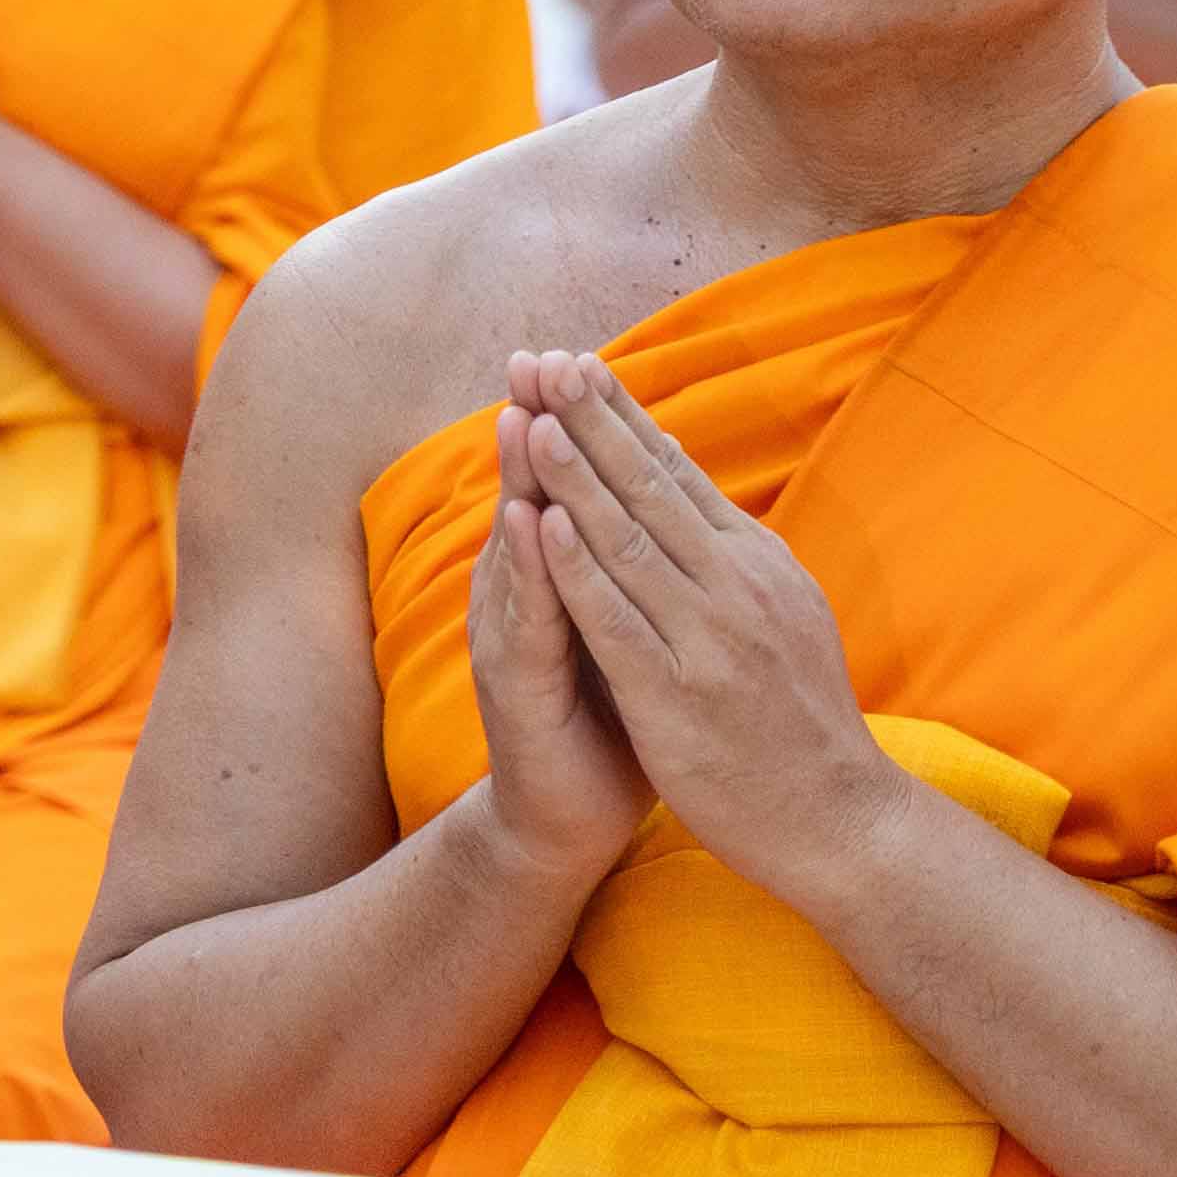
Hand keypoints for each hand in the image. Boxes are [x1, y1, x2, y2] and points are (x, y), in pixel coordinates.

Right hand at [465, 357, 652, 892]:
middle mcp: (523, 599)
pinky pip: (527, 621)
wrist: (567, 821)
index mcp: (558, 582)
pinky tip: (527, 525)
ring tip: (525, 414)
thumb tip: (665, 506)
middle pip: (531, 498)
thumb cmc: (609, 727)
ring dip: (522, 479)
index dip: (570, 426)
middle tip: (535, 358)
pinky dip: (529, 570)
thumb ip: (632, 575)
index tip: (575, 356)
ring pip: (520, 548)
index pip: (563, 490)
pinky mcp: (517, 688)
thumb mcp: (630, 637)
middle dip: (538, 426)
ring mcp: (511, 640)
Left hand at [507, 352, 902, 898]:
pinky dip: (578, 570)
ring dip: (576, 479)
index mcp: (758, 564)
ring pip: (629, 543)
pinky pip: (618, 621)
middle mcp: (738, 588)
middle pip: (650, 491)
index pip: (678, 474)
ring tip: (531, 422)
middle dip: (591, 423)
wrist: (844, 821)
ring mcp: (709, 641)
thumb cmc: (798, 718)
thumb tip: (684, 474)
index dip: (621, 417)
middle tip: (545, 363)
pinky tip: (544, 528)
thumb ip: (730, 548)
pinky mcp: (678, 696)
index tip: (578, 363)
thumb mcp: (780, 611)